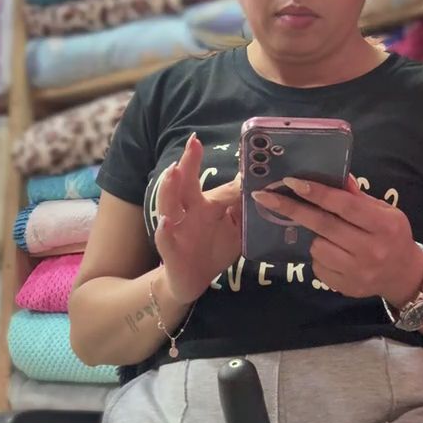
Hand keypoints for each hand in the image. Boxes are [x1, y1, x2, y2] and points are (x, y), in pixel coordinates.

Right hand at [155, 133, 242, 303]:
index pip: (209, 180)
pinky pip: (165, 240)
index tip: (218, 143)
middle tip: (193, 142)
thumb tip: (257, 181)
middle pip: (186, 184)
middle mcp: (188, 212)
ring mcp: (178, 230)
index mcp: (205, 204)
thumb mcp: (234, 226)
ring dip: (170, 188)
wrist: (193, 280)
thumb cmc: (213, 247)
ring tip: (174, 172)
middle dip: (188, 163)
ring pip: (170, 205)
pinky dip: (164, 231)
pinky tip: (167, 222)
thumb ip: (242, 205)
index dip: (207, 162)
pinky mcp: (171, 251)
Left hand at [251, 174, 422, 305]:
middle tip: (264, 197)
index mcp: (384, 225)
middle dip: (292, 209)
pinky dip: (319, 255)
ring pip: (317, 247)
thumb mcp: (384, 211)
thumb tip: (335, 174)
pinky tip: (332, 253)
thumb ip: (357, 196)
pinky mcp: (346, 287)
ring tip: (328, 234)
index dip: (317, 193)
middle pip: (324, 225)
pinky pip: (318, 266)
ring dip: (314, 236)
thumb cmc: (391, 235)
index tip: (291, 182)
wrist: (403, 275)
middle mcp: (371, 249)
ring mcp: (358, 272)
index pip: (344, 205)